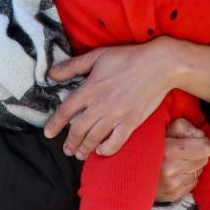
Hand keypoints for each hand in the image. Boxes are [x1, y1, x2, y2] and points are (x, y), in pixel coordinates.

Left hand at [44, 41, 183, 159]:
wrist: (160, 65)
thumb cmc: (128, 57)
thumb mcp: (98, 56)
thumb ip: (72, 66)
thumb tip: (50, 73)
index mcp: (90, 88)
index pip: (65, 111)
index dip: (54, 124)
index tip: (49, 133)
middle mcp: (100, 105)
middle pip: (78, 130)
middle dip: (69, 143)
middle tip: (66, 149)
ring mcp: (117, 115)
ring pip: (94, 139)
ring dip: (84, 149)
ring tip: (79, 154)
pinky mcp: (131, 122)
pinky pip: (115, 142)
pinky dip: (106, 150)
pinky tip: (101, 150)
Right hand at [155, 118, 209, 201]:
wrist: (130, 172)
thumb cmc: (151, 146)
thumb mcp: (164, 129)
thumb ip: (184, 127)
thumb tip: (200, 137)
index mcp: (169, 151)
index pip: (205, 148)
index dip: (201, 142)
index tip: (193, 140)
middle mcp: (172, 170)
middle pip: (204, 159)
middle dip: (198, 153)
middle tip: (184, 150)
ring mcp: (173, 185)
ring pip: (200, 170)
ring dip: (193, 165)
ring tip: (177, 161)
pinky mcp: (174, 195)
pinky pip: (193, 182)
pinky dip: (187, 176)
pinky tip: (175, 171)